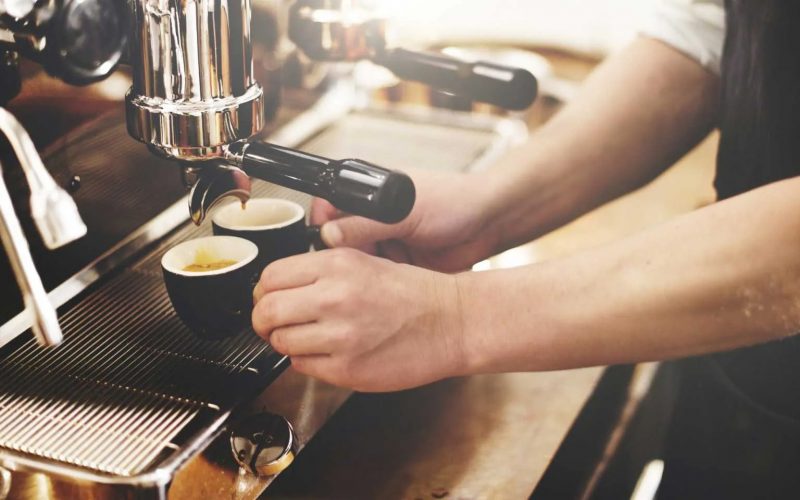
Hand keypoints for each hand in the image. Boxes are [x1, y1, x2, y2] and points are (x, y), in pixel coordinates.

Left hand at [251, 248, 467, 391]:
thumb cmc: (415, 293)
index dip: (264, 291)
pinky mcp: (348, 369)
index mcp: (337, 264)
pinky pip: (303, 367)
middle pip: (266, 311)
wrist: (452, 322)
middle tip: (273, 324)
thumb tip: (279, 287)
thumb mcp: (366, 261)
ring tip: (309, 338)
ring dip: (287, 343)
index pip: (270, 277)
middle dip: (264, 320)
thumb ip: (321, 271)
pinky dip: (307, 362)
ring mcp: (340, 336)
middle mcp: (335, 297)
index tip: (269, 298)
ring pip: (281, 342)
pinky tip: (328, 352)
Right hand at [312, 169, 501, 272]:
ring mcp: (385, 242)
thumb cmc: (453, 201)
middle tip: (355, 269)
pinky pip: (378, 279)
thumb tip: (329, 236)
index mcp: (368, 194)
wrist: (489, 223)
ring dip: (364, 274)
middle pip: (338, 243)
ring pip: (356, 265)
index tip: (327, 249)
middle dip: (344, 259)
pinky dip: (381, 285)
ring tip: (379, 277)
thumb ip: (366, 224)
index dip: (322, 230)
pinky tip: (389, 288)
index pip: (327, 210)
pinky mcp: (398, 266)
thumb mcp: (405, 212)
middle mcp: (372, 218)